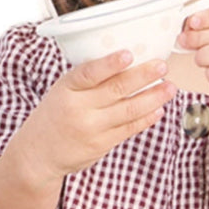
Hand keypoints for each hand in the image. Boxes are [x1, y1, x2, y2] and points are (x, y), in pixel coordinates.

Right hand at [10, 50, 175, 184]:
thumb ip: (87, 80)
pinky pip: (129, 128)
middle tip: (162, 66)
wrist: (38, 155)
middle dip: (143, 77)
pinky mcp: (102, 145)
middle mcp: (78, 109)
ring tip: (169, 87)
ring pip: (129, 110)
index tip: (128, 54)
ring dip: (153, 98)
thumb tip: (125, 61)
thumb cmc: (54, 115)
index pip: (88, 73)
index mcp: (66, 89)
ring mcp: (91, 129)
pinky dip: (146, 118)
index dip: (110, 64)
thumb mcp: (61, 91)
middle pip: (116, 90)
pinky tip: (158, 109)